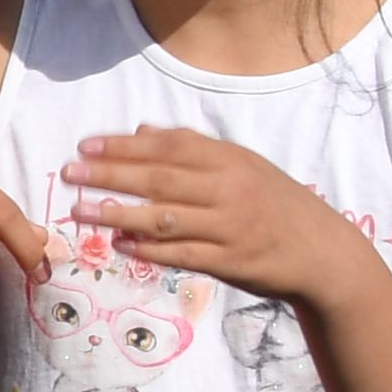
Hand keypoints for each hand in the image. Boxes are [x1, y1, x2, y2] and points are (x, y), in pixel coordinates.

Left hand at [58, 126, 371, 305]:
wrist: (322, 252)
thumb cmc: (274, 204)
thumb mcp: (242, 166)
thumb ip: (192, 148)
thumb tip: (141, 130)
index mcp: (230, 160)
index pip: (169, 147)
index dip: (124, 146)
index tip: (85, 145)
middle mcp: (229, 190)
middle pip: (160, 179)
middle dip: (110, 175)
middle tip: (69, 173)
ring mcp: (229, 227)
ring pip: (165, 218)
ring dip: (118, 213)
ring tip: (80, 210)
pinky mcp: (229, 262)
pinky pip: (181, 254)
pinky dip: (147, 249)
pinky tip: (118, 244)